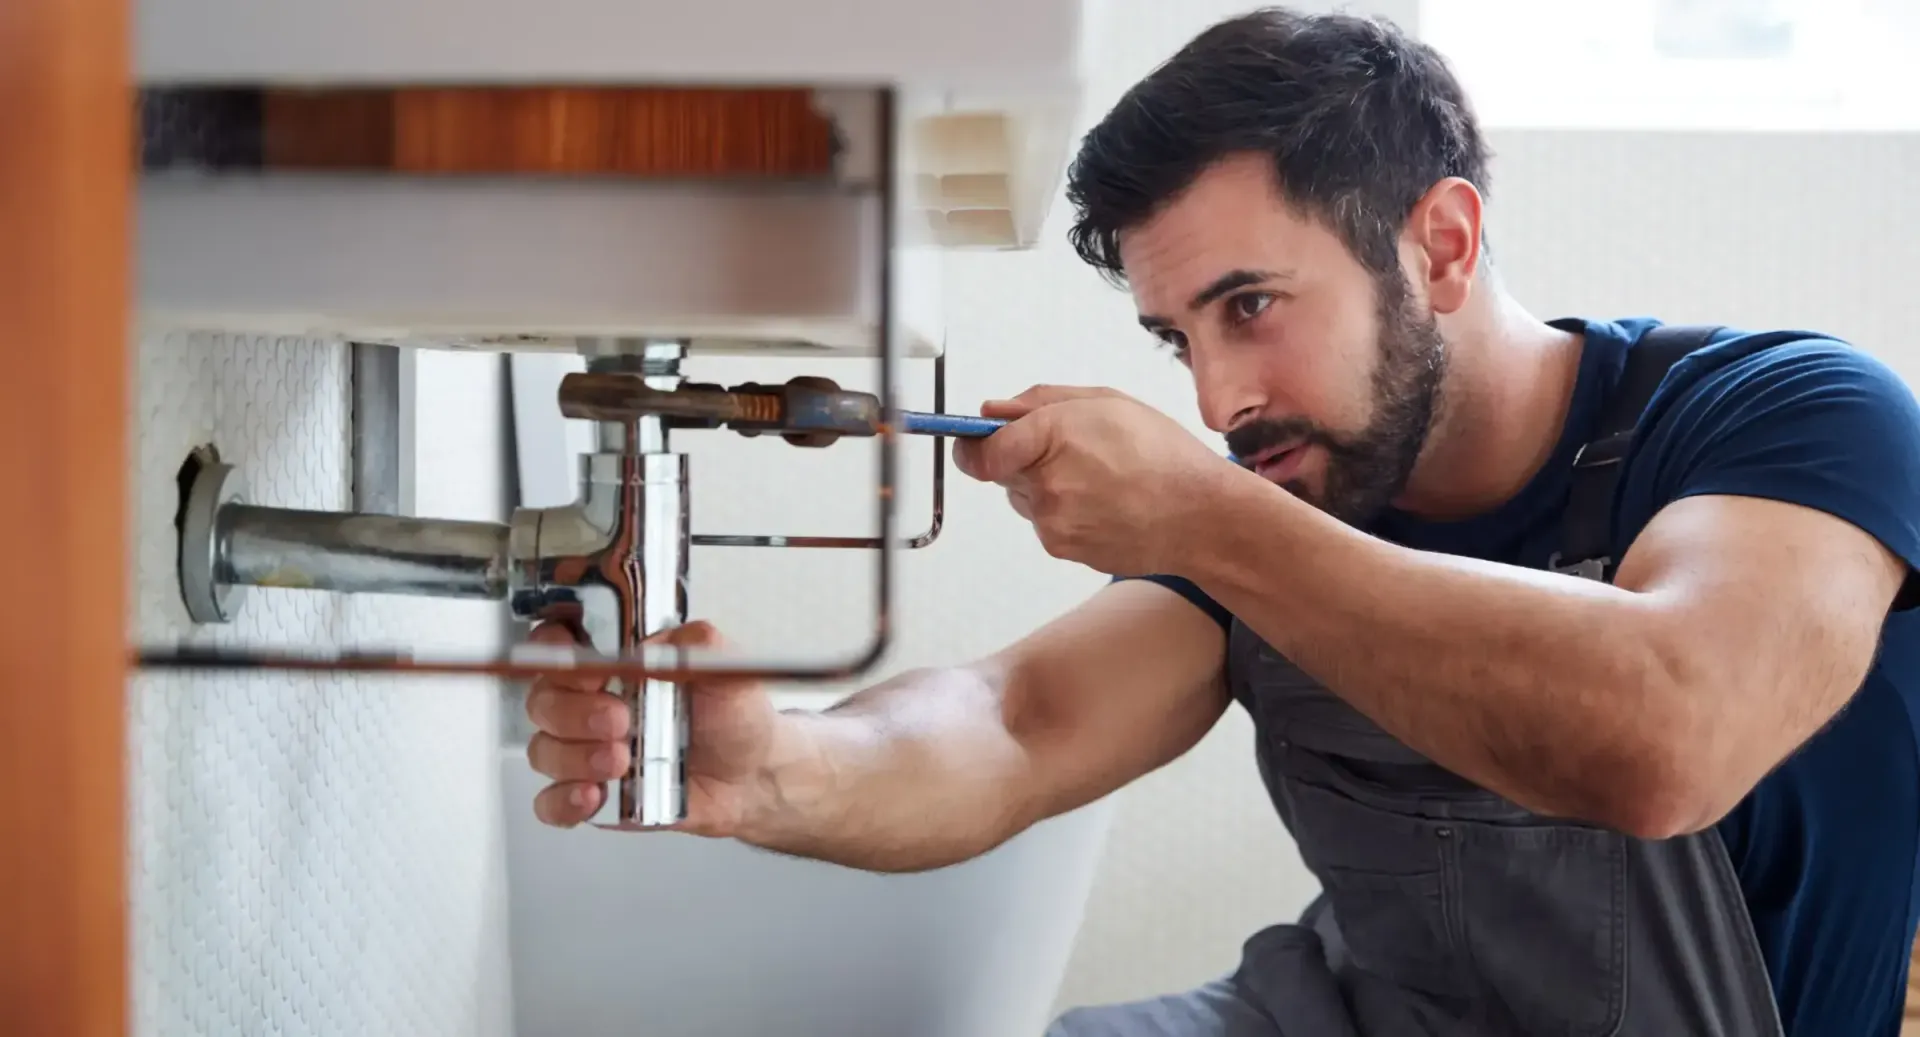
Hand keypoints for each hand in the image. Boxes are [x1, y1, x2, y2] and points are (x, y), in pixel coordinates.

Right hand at [523, 620, 780, 835]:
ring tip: (621, 760)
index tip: (583, 665)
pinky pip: (551, 802)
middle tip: (618, 720)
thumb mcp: (728, 670)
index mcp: (616, 665)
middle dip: (572, 712)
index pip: (557, 645)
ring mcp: (586, 752)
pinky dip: (564, 801)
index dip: (555, 651)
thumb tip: (662, 641)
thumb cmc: (733, 718)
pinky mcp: (592, 796)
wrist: (751, 777)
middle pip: (543, 701)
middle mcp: (591, 704)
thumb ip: (700, 645)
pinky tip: (594, 795)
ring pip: (543, 751)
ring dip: (575, 757)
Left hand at [951, 385, 1236, 575]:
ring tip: (1099, 479)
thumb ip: (1040, 402)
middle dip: (1024, 459)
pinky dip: (1064, 512)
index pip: (980, 451)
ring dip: (1045, 487)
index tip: (976, 439)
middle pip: (1002, 472)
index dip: (974, 444)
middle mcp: (1046, 484)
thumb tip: (992, 411)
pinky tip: (1104, 504)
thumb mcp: (1107, 402)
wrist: (1202, 517)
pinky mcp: (1062, 548)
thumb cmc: (1165, 456)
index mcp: (1053, 436)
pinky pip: (1046, 523)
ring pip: (1024, 498)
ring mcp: (1053, 522)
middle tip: (1073, 452)